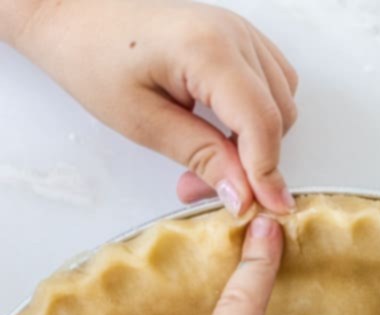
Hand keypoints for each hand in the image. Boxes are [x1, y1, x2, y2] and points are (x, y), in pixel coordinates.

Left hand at [11, 0, 298, 214]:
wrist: (76, 16)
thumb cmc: (95, 59)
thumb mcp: (143, 123)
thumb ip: (201, 157)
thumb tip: (244, 195)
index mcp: (208, 49)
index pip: (261, 122)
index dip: (267, 173)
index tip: (269, 210)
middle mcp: (235, 34)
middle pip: (278, 117)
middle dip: (252, 162)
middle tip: (201, 187)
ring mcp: (241, 32)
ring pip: (282, 104)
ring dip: (255, 143)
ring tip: (207, 161)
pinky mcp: (239, 38)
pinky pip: (275, 86)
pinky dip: (257, 118)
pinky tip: (221, 131)